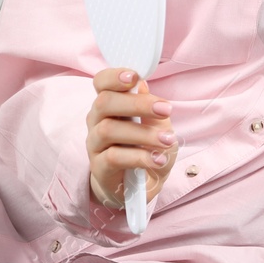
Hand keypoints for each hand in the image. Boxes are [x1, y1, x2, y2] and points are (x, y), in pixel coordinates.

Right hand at [85, 67, 176, 211]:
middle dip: (137, 103)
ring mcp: (95, 144)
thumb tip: (143, 86)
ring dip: (143, 134)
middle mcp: (97, 120)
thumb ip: (152, 108)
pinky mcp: (99, 167)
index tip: (134, 76)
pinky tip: (158, 159)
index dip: (114, 76)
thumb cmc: (148, 148)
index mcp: (111, 104)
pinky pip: (114, 158)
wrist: (140, 186)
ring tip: (167, 140)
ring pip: (108, 130)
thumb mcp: (158, 126)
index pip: (101, 83)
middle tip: (165, 109)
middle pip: (105, 103)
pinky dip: (140, 157)